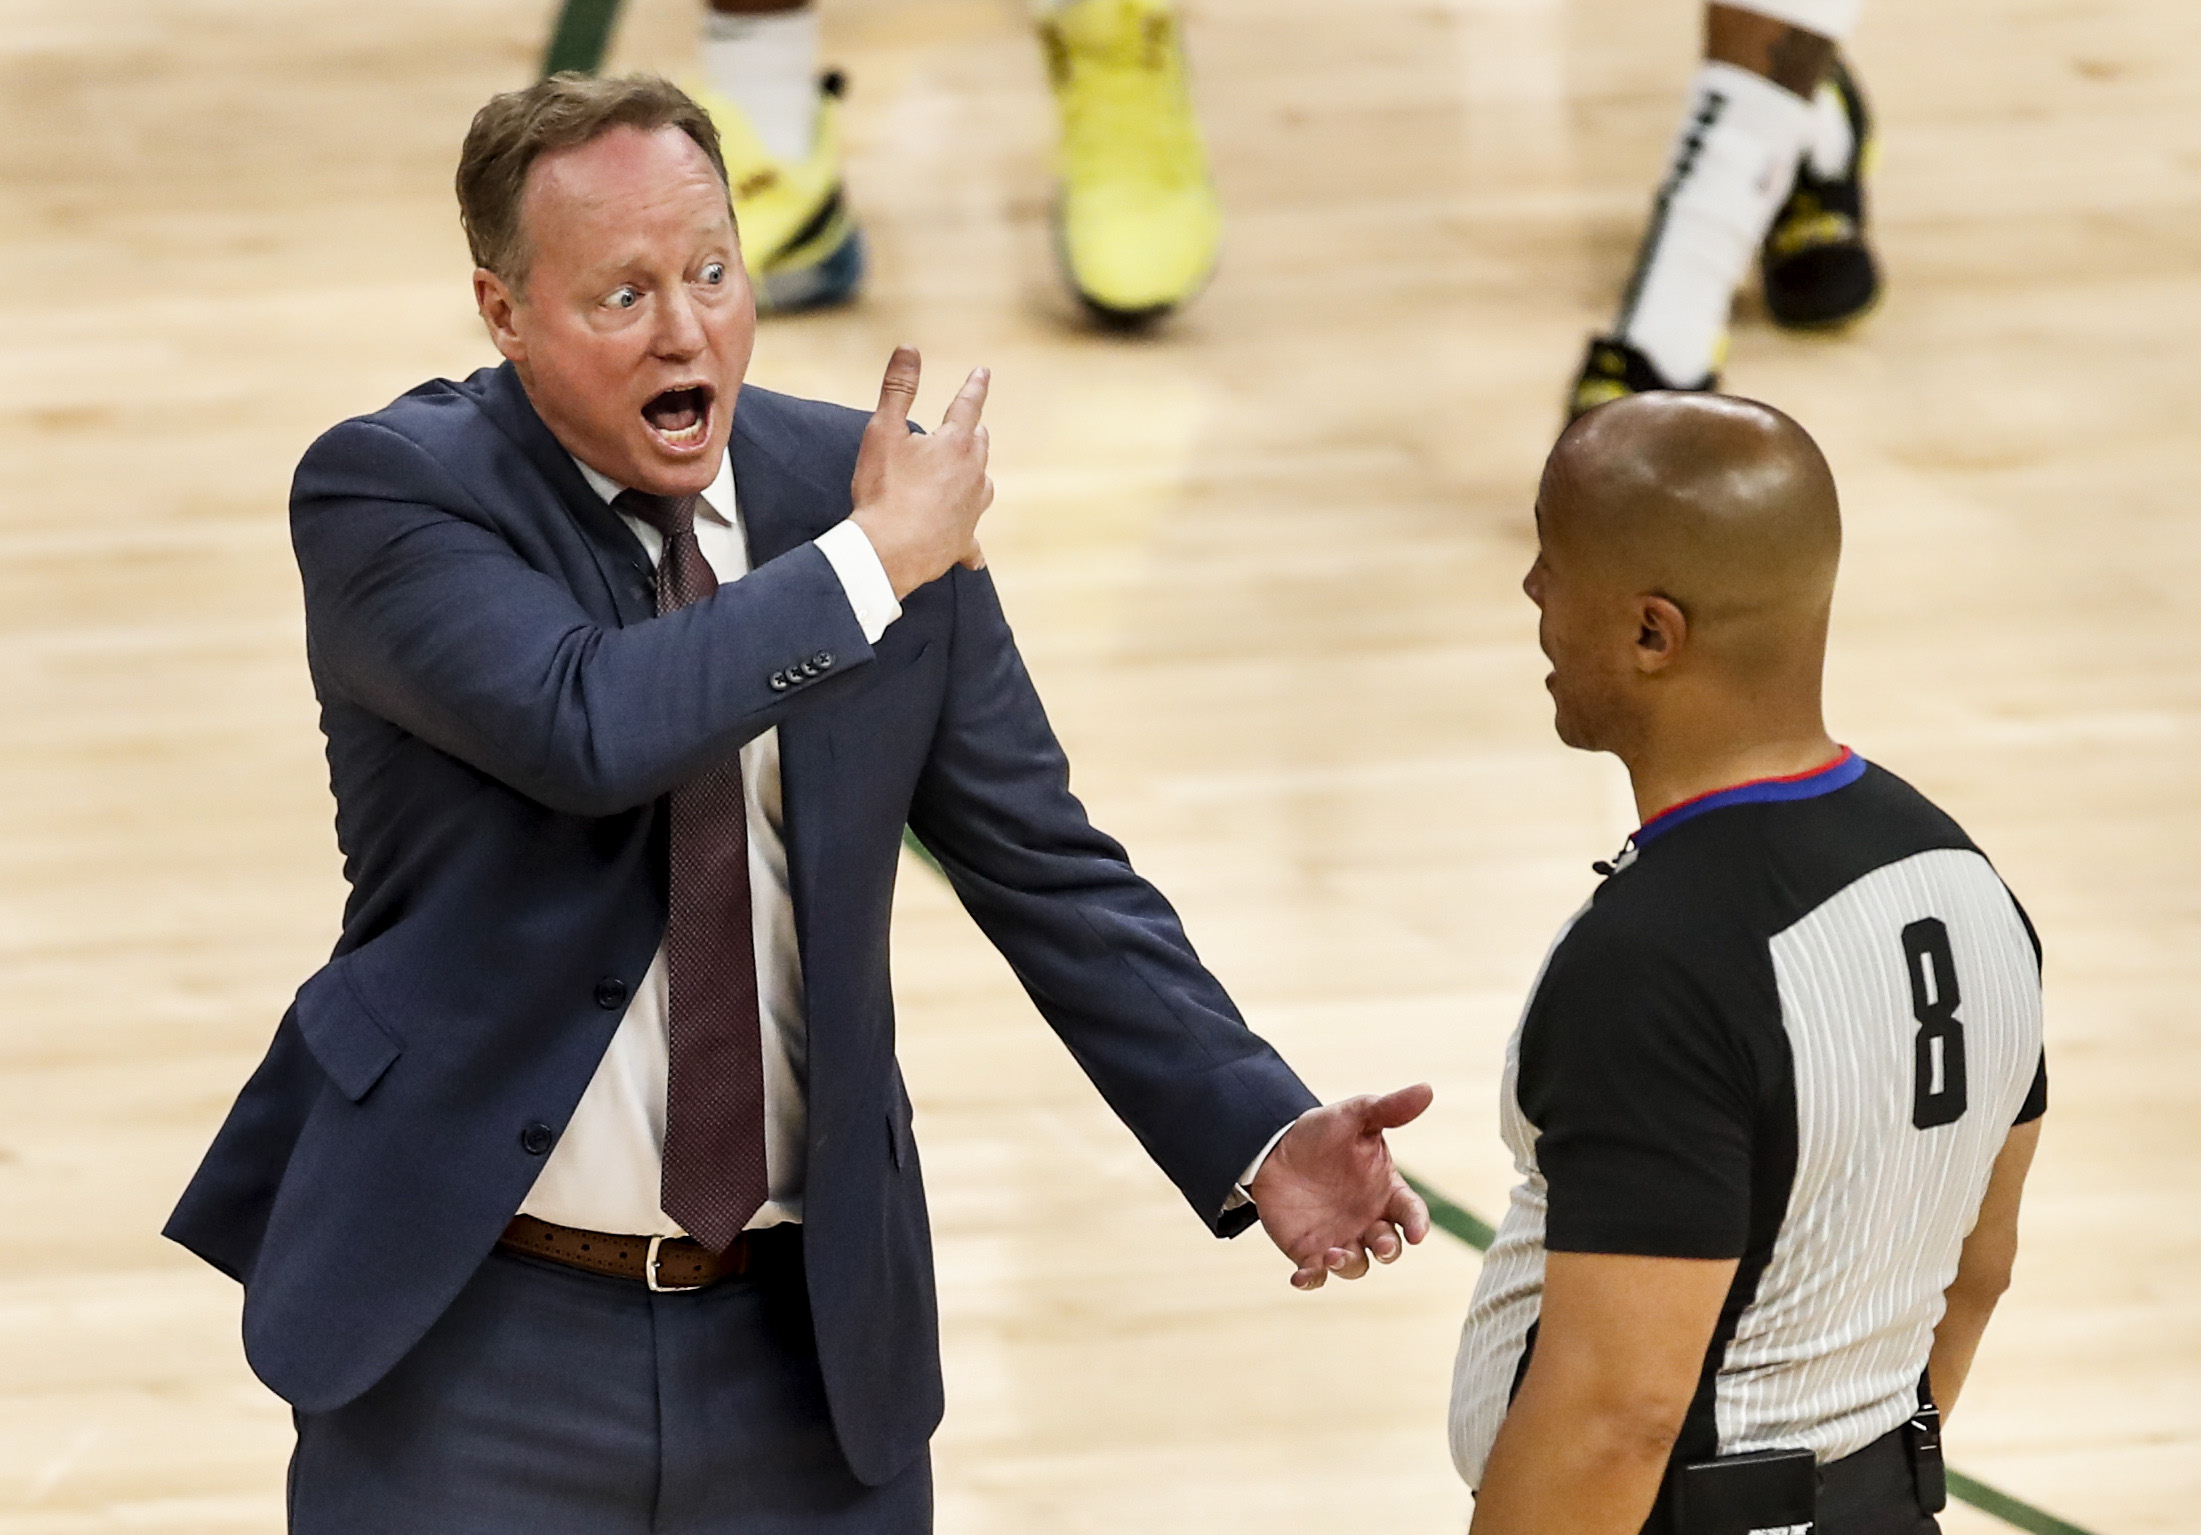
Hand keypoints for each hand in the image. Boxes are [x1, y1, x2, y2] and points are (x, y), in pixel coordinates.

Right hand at [848, 345, 994, 598]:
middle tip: (971, 423)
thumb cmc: (884, 490)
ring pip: (983, 483)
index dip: (974, 386)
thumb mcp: (883, 431)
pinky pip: (972, 540)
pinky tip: (972, 554)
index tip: (983, 372)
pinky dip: (970, 539)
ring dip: (975, 473)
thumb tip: (909, 348)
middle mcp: (973, 474)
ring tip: (970, 471)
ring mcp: (972, 509)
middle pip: (979, 444)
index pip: (968, 405)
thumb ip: (898, 388)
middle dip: (973, 431)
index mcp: (955, 444)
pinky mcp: (964, 541)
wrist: (888, 552)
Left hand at [1249, 1084, 1433, 1289]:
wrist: (1274, 1149)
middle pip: (1389, 1247)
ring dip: (1348, 1264)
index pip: (1412, 1213)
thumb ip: (1389, 1109)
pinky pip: (1315, 1275)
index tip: (1417, 1232)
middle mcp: (1369, 1220)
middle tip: (1381, 1245)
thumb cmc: (1322, 1133)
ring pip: (1356, 1265)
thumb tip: (1426, 1088)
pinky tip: (1300, 1277)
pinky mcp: (1309, 1251)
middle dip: (1389, 1249)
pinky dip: (1310, 1280)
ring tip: (1332, 1254)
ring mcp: (1340, 1238)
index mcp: (1386, 1192)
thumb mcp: (1355, 1117)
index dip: (1418, 1224)